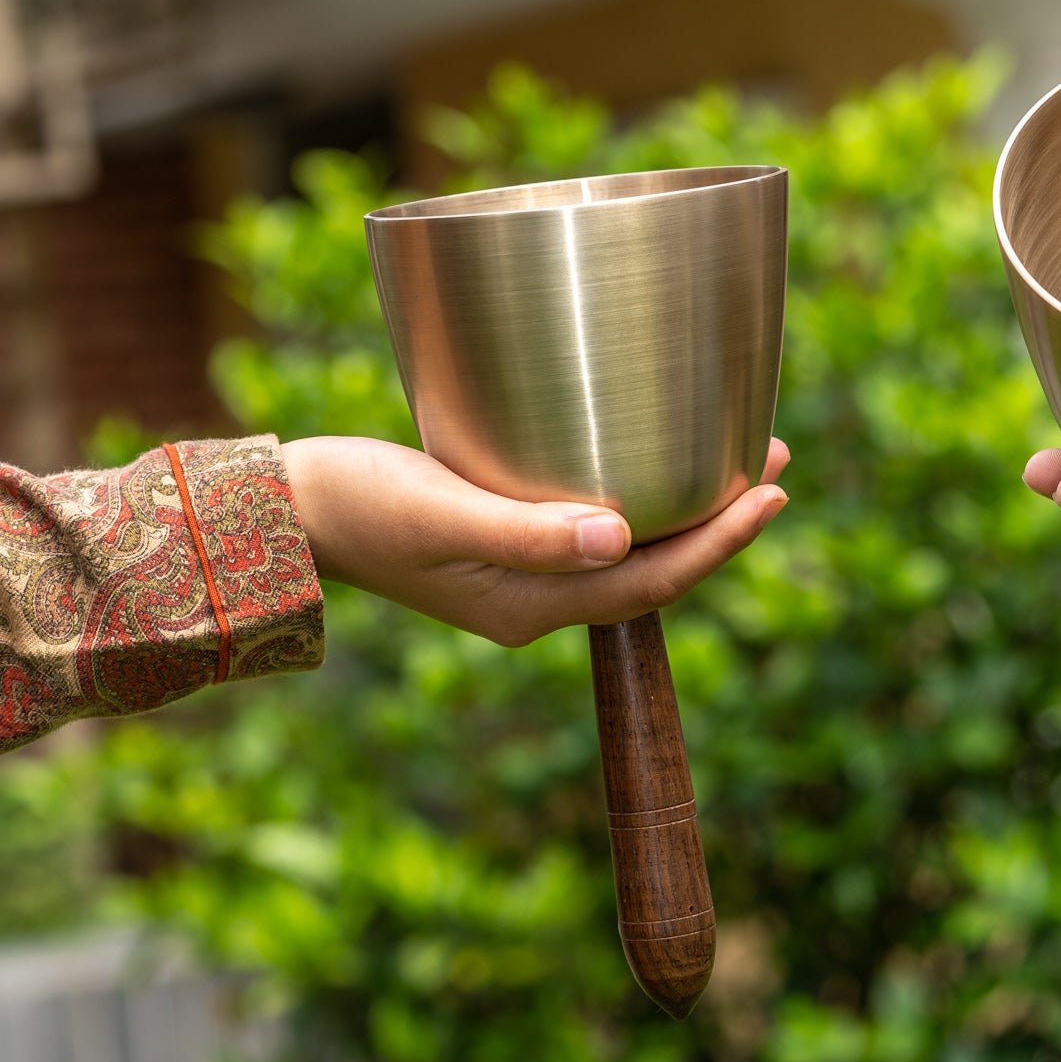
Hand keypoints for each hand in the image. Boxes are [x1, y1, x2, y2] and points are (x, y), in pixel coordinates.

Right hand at [283, 436, 789, 644]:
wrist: (286, 511)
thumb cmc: (355, 505)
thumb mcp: (439, 513)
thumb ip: (526, 531)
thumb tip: (618, 539)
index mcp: (531, 608)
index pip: (650, 585)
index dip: (719, 544)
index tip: (773, 492)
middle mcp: (538, 601)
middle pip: (653, 571)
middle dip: (719, 521)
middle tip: (774, 459)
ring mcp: (522, 574)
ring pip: (627, 548)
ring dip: (685, 506)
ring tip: (739, 453)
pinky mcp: (504, 539)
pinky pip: (593, 527)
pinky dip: (637, 495)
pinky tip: (653, 456)